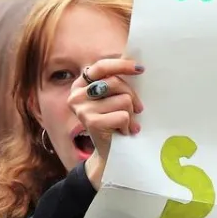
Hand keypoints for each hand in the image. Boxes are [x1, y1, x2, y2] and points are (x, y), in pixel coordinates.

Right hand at [70, 59, 144, 188]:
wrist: (107, 153)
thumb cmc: (112, 121)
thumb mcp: (110, 98)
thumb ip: (114, 81)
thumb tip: (135, 64)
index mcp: (79, 85)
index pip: (101, 67)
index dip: (121, 65)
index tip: (140, 69)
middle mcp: (76, 96)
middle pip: (115, 82)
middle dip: (131, 96)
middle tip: (138, 109)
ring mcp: (82, 109)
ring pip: (123, 100)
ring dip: (130, 114)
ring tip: (126, 124)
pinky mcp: (92, 122)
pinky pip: (123, 115)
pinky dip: (128, 125)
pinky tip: (123, 132)